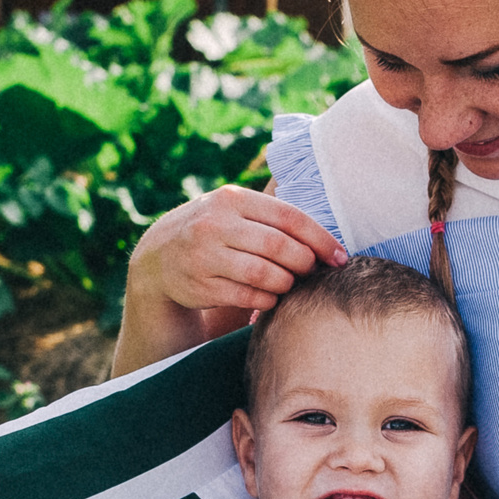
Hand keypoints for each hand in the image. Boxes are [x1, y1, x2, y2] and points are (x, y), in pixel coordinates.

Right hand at [128, 184, 344, 317]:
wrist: (158, 259)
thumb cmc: (214, 232)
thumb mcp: (233, 209)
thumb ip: (271, 210)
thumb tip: (321, 212)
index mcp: (232, 199)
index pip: (289, 218)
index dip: (321, 239)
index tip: (340, 257)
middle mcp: (216, 223)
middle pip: (280, 247)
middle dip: (305, 264)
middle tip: (312, 272)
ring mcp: (205, 255)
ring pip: (265, 274)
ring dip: (286, 283)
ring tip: (289, 283)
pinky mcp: (200, 285)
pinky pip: (248, 296)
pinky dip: (267, 299)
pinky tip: (270, 296)